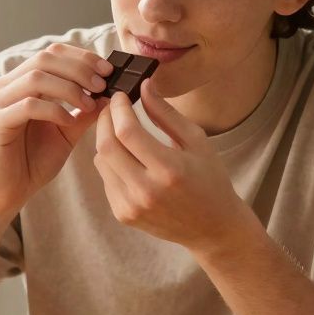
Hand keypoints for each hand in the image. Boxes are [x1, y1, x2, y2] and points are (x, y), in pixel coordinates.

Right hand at [0, 43, 112, 216]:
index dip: (82, 57)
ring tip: (89, 104)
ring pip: (36, 78)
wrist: (9, 192)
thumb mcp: (68, 131)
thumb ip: (85, 111)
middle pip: (45, 58)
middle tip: (102, 85)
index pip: (53, 53)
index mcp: (22, 81)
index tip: (108, 69)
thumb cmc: (34, 160)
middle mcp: (7, 86)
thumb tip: (111, 93)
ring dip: (69, 88)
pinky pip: (28, 105)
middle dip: (79, 69)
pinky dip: (54, 110)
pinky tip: (68, 122)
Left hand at [93, 78, 253, 249]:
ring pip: (101, 162)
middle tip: (111, 107)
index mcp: (169, 170)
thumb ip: (166, 114)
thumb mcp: (196, 141)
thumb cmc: (209, 179)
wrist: (212, 228)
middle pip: (107, 146)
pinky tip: (127, 157)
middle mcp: (146, 191)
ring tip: (120, 130)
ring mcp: (131, 207)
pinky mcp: (123, 215)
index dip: (118, 109)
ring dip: (106, 140)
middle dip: (104, 120)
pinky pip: (106, 179)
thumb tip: (143, 86)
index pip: (127, 132)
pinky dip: (111, 162)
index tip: (119, 96)